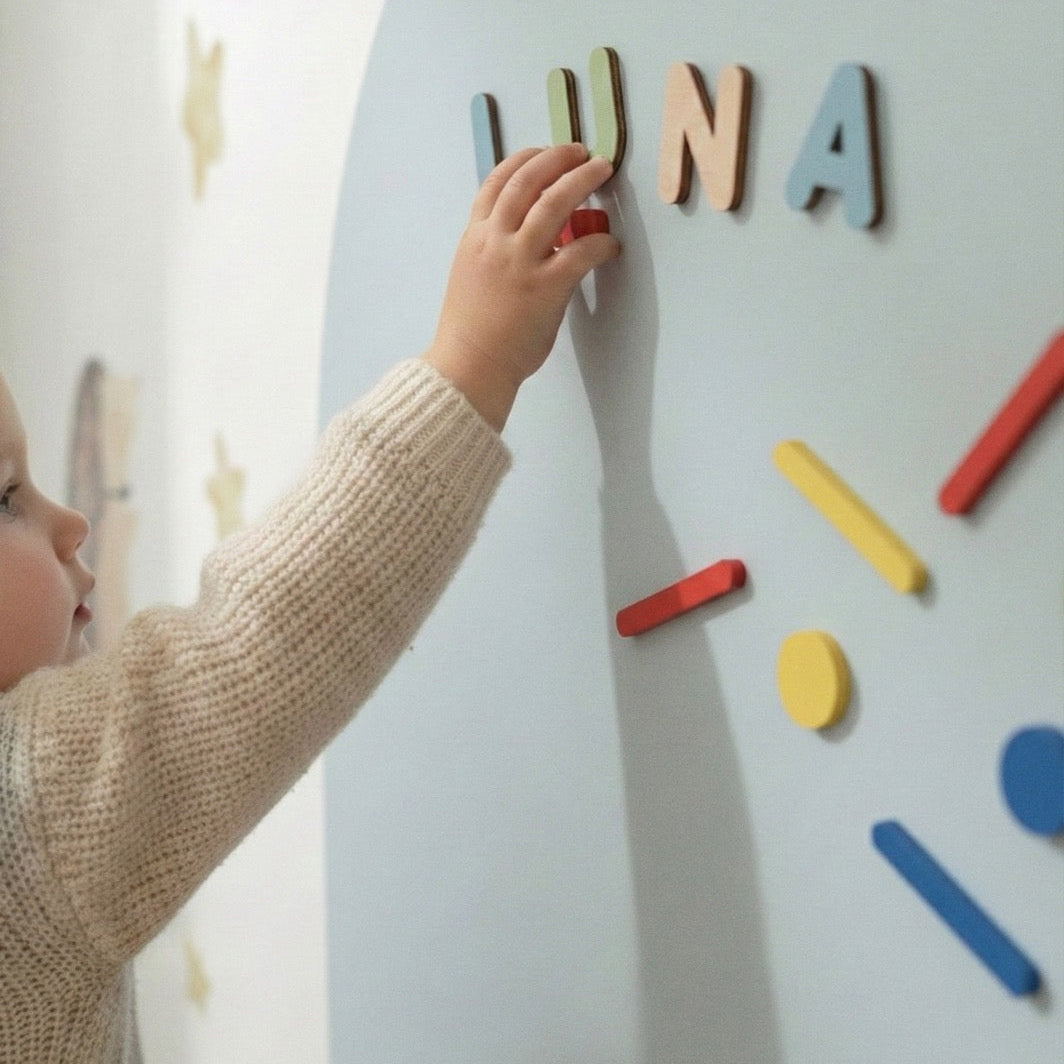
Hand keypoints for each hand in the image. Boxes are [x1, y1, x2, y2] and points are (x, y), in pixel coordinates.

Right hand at [424, 144, 620, 430]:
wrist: (468, 366)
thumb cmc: (470, 330)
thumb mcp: (470, 275)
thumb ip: (492, 249)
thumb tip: (523, 236)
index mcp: (475, 237)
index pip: (496, 181)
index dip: (524, 159)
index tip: (545, 152)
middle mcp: (495, 241)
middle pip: (528, 180)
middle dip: (558, 158)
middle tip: (583, 153)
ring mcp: (520, 262)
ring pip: (554, 202)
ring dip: (581, 180)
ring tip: (601, 171)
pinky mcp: (546, 287)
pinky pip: (581, 252)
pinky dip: (601, 242)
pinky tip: (610, 244)